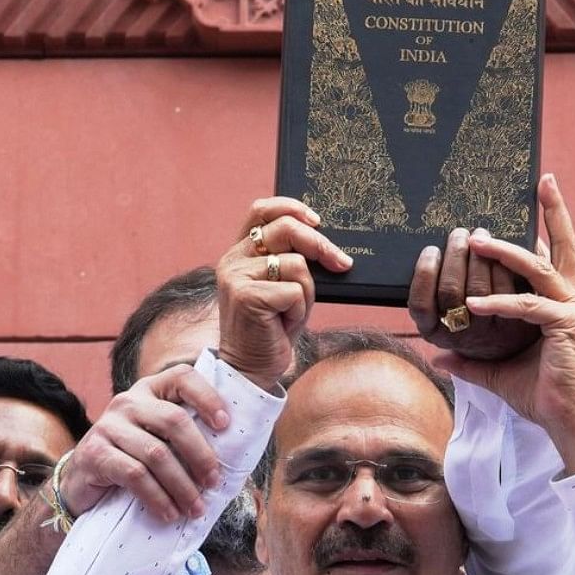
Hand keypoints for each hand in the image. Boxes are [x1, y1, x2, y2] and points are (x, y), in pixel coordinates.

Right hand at [60, 364, 228, 521]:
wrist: (82, 481)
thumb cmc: (132, 458)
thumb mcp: (157, 437)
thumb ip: (183, 435)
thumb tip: (231, 455)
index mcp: (150, 390)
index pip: (183, 377)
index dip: (208, 397)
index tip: (226, 425)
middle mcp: (128, 401)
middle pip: (174, 420)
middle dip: (200, 455)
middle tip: (213, 482)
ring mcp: (108, 425)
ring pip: (156, 453)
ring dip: (181, 486)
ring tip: (195, 508)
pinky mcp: (95, 453)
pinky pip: (134, 475)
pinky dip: (157, 497)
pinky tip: (168, 513)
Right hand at [217, 197, 351, 390]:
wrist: (251, 368)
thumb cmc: (272, 328)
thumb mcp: (283, 287)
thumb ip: (291, 260)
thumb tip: (327, 243)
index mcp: (239, 253)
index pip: (261, 210)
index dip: (291, 207)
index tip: (317, 220)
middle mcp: (232, 260)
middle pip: (286, 229)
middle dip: (320, 245)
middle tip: (341, 263)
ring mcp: (236, 278)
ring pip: (296, 264)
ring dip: (306, 292)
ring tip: (291, 312)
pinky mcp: (246, 297)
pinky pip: (294, 291)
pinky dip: (299, 310)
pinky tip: (284, 325)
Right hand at [409, 226, 539, 360]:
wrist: (510, 353)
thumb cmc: (471, 323)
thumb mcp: (443, 318)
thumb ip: (430, 296)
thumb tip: (428, 262)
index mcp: (435, 332)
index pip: (420, 304)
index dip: (424, 274)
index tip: (431, 249)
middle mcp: (458, 336)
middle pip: (450, 291)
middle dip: (454, 256)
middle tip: (459, 234)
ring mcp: (488, 332)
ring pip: (479, 288)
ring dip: (478, 256)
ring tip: (480, 234)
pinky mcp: (515, 326)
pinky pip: (506, 289)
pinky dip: (502, 266)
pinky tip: (501, 250)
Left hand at [432, 174, 574, 473]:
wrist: (569, 421)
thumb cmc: (542, 396)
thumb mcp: (498, 374)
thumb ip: (470, 362)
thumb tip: (440, 356)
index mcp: (561, 304)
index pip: (554, 256)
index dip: (548, 226)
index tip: (540, 198)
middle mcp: (571, 300)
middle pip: (564, 246)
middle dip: (554, 212)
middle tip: (544, 181)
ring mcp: (571, 311)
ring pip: (538, 268)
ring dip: (505, 252)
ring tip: (474, 239)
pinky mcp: (565, 326)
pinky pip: (527, 306)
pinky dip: (499, 303)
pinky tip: (474, 303)